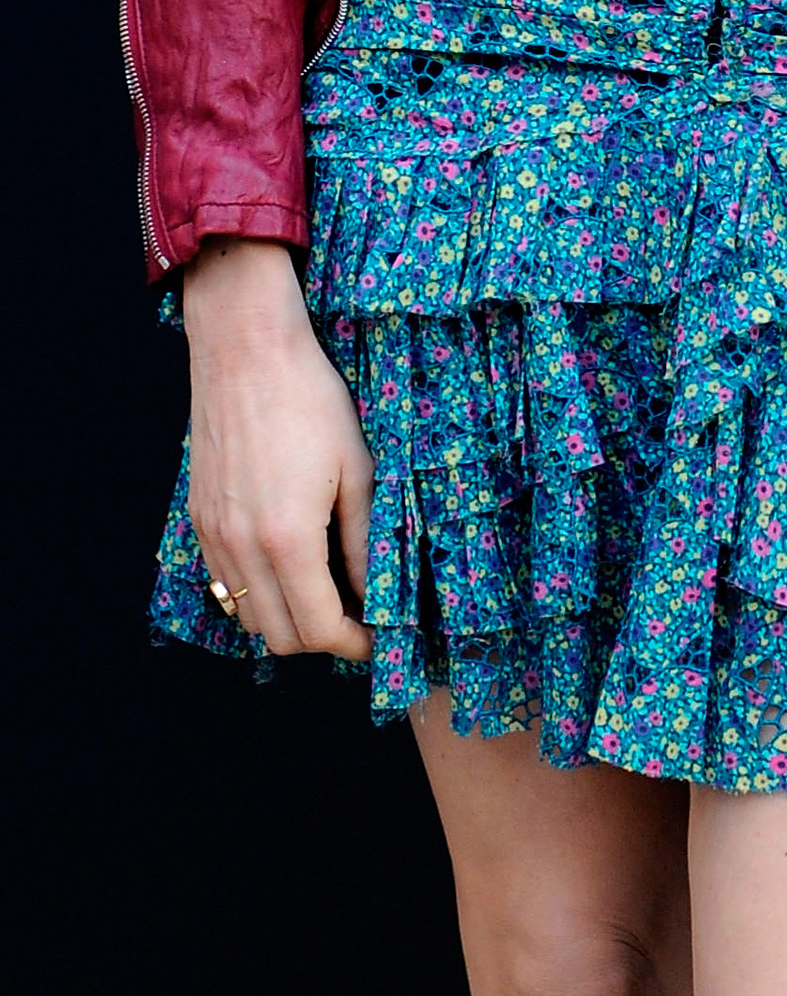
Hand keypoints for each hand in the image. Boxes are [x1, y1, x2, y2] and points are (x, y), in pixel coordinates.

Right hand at [182, 234, 374, 657]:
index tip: (377, 637)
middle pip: (278, 637)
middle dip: (322, 638)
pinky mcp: (199, 520)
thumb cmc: (311, 401)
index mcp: (286, 540)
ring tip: (325, 588)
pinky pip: (225, 582)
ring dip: (287, 616)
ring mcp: (213, 536)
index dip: (353, 644)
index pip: (317, 627)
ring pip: (247, 615)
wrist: (246, 351)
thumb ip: (365, 539)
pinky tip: (288, 560)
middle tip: (357, 616)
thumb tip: (376, 590)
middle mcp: (241, 549)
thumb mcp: (357, 468)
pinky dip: (257, 590)